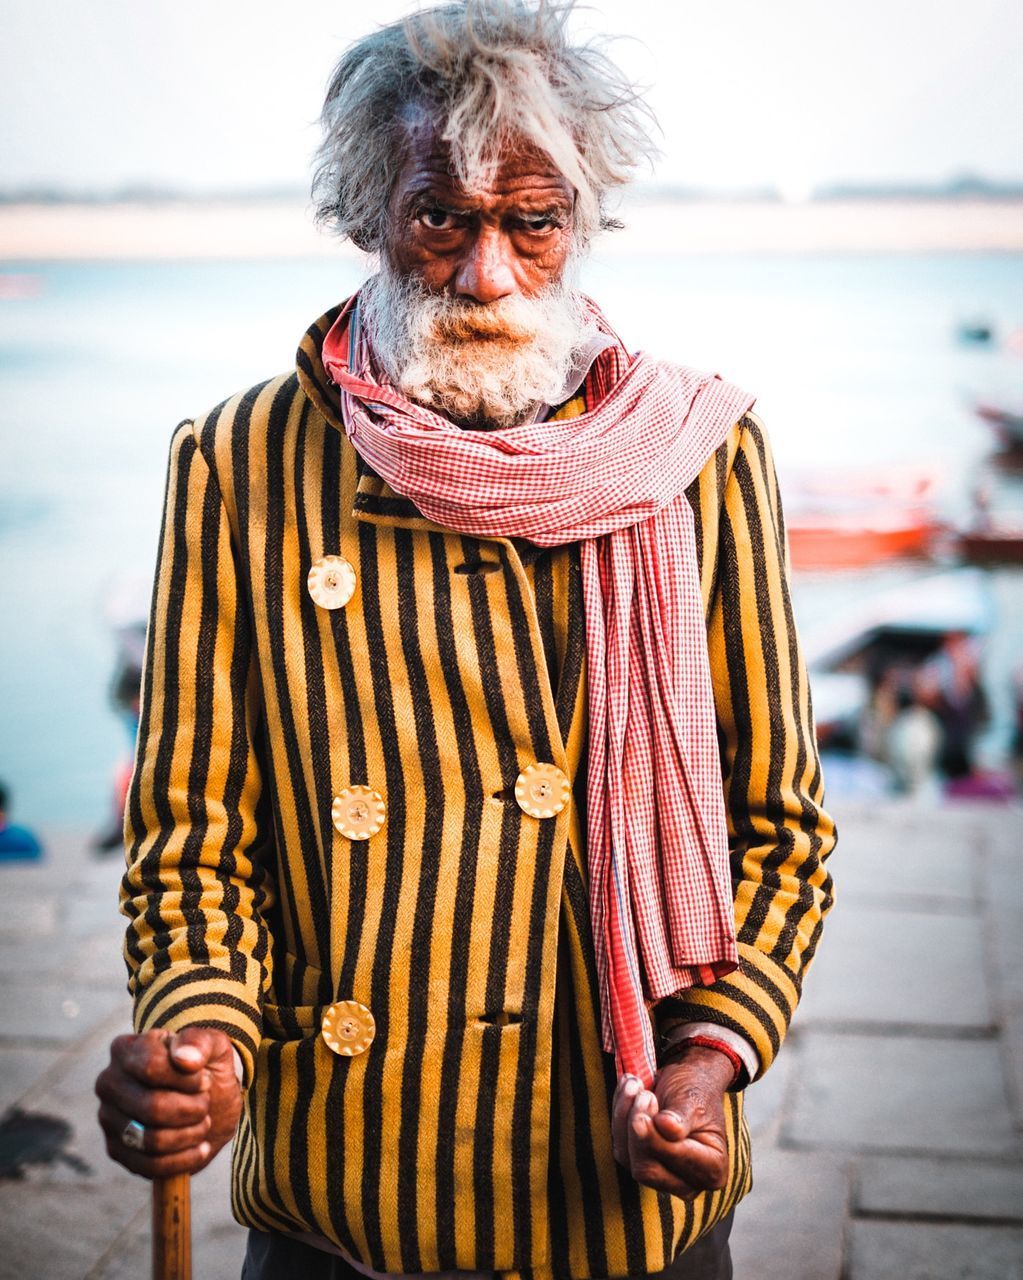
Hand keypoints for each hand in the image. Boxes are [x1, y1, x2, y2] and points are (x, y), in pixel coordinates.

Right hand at [95, 1027, 241, 1179]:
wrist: (205, 1101)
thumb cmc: (204, 1068)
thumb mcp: (212, 1046)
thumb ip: (199, 1043)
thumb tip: (185, 1059)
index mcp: (126, 1049)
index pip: (150, 1066)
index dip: (186, 1079)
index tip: (204, 1080)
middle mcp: (108, 1082)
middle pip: (152, 1107)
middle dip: (192, 1109)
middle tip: (206, 1103)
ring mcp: (108, 1118)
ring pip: (151, 1140)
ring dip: (189, 1134)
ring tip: (203, 1123)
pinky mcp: (116, 1150)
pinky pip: (149, 1166)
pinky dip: (183, 1159)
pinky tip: (199, 1147)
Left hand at [611, 1046, 731, 1198]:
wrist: (688, 1080)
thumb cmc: (696, 1091)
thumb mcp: (693, 1100)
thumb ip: (681, 1118)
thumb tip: (667, 1127)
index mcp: (712, 1169)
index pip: (673, 1162)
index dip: (654, 1136)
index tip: (645, 1101)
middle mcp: (687, 1182)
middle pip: (645, 1168)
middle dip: (636, 1126)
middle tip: (642, 1092)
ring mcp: (660, 1176)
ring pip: (627, 1157)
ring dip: (624, 1117)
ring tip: (635, 1085)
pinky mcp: (639, 1163)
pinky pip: (619, 1147)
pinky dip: (619, 1117)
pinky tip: (627, 1093)